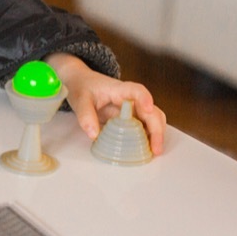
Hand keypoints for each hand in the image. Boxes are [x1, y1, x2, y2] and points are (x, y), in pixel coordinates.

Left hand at [46, 52, 166, 153]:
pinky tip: (146, 150)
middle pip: (151, 110)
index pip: (137, 90)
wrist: (82, 83)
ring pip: (152, 120)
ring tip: (154, 152)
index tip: (148, 109)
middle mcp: (131, 99)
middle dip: (156, 129)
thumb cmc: (82, 87)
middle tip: (156, 148)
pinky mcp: (131, 118)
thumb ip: (85, 115)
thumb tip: (94, 135)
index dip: (145, 99)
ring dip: (156, 135)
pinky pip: (144, 127)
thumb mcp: (79, 99)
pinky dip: (148, 137)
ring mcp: (133, 109)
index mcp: (119, 89)